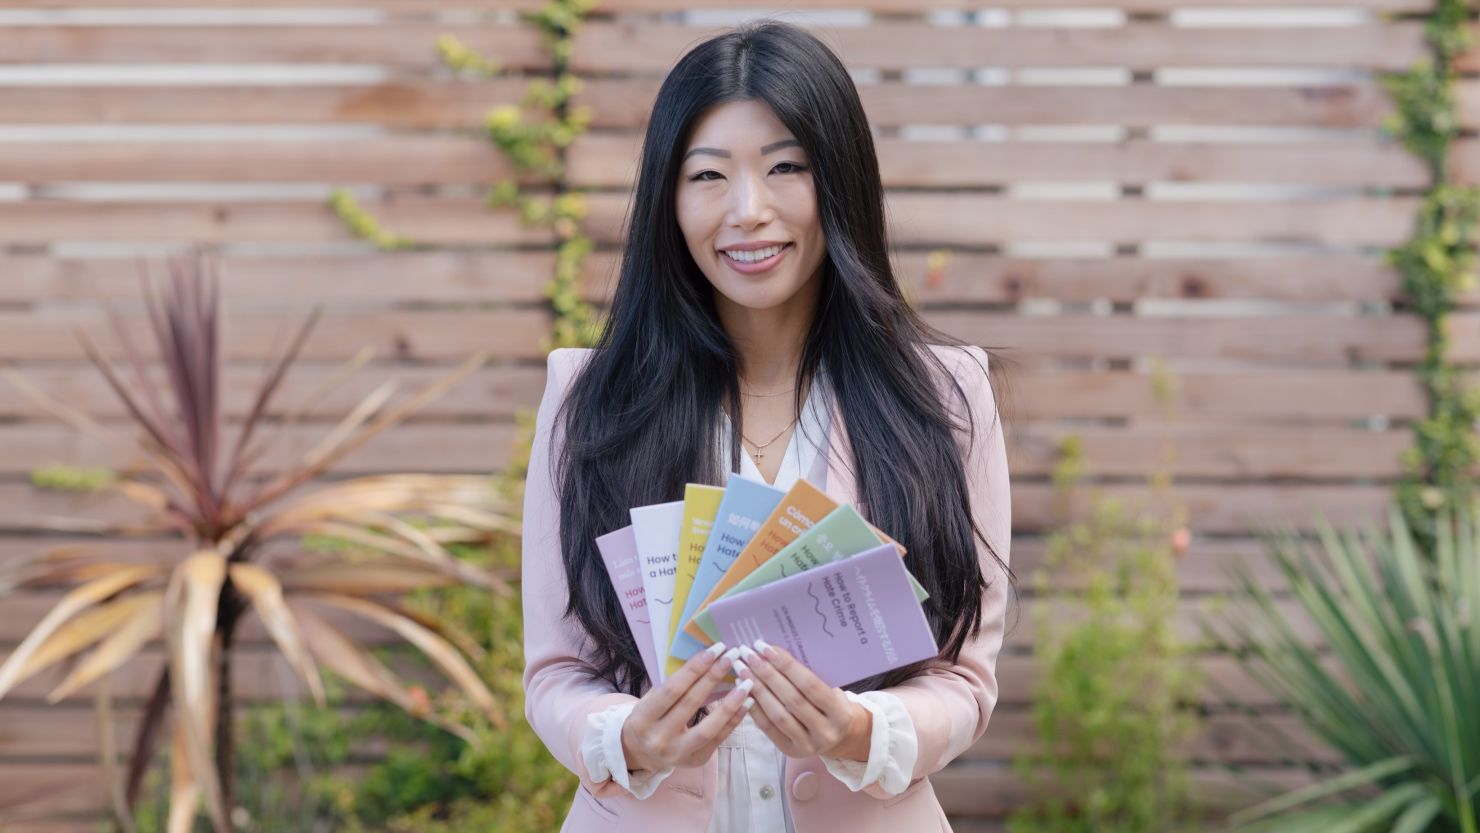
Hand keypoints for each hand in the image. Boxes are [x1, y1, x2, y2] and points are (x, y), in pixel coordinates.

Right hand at [619, 642, 754, 772]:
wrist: (641, 754)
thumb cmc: (648, 717)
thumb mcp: (650, 700)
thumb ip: (673, 685)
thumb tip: (706, 660)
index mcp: (643, 719)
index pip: (672, 690)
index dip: (694, 669)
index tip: (714, 651)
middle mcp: (658, 739)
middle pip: (690, 704)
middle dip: (713, 677)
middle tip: (732, 657)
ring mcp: (677, 754)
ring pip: (708, 729)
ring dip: (730, 704)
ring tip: (747, 684)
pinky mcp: (695, 761)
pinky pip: (719, 739)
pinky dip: (734, 720)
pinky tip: (746, 703)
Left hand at [736, 639, 871, 760]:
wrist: (841, 737)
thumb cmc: (833, 705)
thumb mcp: (833, 691)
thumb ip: (809, 678)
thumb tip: (774, 654)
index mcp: (840, 713)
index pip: (810, 685)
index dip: (786, 666)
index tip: (766, 648)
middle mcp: (824, 732)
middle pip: (791, 699)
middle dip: (767, 674)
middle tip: (749, 655)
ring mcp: (807, 745)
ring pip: (777, 714)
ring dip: (757, 689)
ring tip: (742, 670)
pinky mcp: (790, 751)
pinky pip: (768, 728)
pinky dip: (754, 707)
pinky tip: (744, 690)